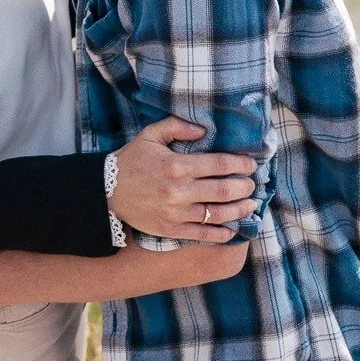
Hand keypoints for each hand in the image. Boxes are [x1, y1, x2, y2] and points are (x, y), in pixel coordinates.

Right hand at [108, 116, 255, 242]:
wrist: (106, 192)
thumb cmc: (131, 160)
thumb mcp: (150, 135)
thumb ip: (177, 126)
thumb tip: (204, 130)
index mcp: (176, 165)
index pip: (218, 164)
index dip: (239, 164)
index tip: (251, 164)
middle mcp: (179, 190)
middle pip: (224, 190)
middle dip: (244, 187)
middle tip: (253, 185)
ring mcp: (177, 213)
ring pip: (218, 214)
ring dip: (239, 210)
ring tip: (250, 205)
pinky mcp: (172, 230)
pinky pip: (204, 234)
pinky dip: (222, 233)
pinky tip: (232, 228)